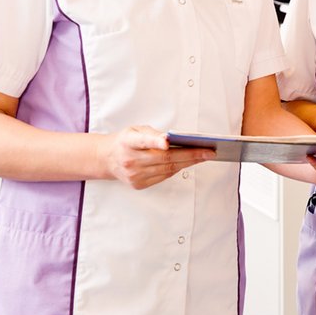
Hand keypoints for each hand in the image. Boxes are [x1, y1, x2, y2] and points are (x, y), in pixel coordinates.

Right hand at [99, 125, 215, 189]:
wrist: (107, 159)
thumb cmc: (126, 141)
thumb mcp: (135, 130)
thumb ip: (152, 134)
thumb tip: (173, 139)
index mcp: (128, 142)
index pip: (143, 141)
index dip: (156, 141)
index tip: (168, 141)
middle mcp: (130, 160)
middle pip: (164, 158)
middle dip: (190, 154)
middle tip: (208, 151)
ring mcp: (134, 174)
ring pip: (167, 169)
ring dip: (189, 162)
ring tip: (204, 156)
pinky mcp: (138, 184)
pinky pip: (164, 176)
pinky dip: (178, 169)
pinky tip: (189, 162)